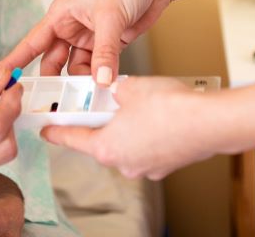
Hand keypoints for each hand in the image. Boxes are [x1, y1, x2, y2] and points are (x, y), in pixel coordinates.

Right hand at [0, 0, 177, 82]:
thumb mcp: (110, 17)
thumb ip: (104, 52)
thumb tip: (99, 81)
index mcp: (61, 15)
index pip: (31, 43)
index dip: (16, 63)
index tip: (2, 82)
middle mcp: (71, 28)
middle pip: (53, 63)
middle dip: (54, 82)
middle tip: (53, 104)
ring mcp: (89, 38)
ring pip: (75, 69)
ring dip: (80, 84)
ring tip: (84, 99)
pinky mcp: (108, 46)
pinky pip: (97, 68)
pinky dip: (99, 79)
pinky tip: (102, 89)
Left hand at [41, 77, 219, 179]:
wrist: (208, 122)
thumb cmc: (169, 107)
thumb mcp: (131, 87)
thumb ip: (116, 90)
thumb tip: (117, 90)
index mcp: (106, 147)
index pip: (72, 138)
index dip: (56, 131)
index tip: (46, 130)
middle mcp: (123, 163)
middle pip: (102, 140)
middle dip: (103, 121)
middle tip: (104, 103)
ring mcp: (146, 167)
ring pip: (128, 143)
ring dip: (128, 126)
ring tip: (140, 104)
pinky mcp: (166, 165)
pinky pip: (149, 147)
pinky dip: (149, 133)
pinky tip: (159, 116)